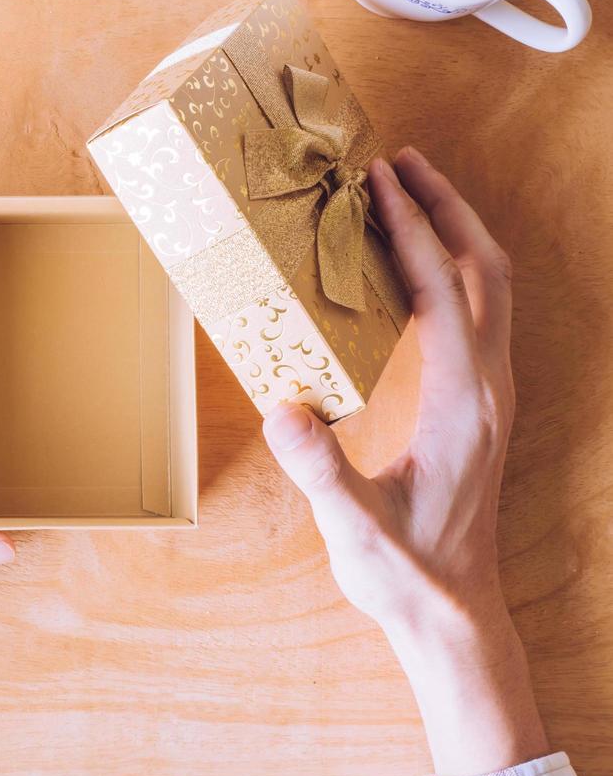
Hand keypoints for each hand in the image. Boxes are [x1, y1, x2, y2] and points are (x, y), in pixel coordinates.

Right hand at [262, 147, 546, 775]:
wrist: (452, 610)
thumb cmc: (405, 570)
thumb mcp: (354, 526)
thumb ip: (320, 468)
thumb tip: (282, 409)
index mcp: (461, 405)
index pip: (443, 294)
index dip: (413, 232)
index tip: (379, 183)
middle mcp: (486, 390)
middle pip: (486, 272)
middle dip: (447, 208)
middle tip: (401, 164)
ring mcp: (489, 396)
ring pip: (492, 290)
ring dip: (457, 233)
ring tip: (412, 195)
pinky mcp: (479, 406)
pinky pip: (479, 316)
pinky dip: (453, 272)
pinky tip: (415, 270)